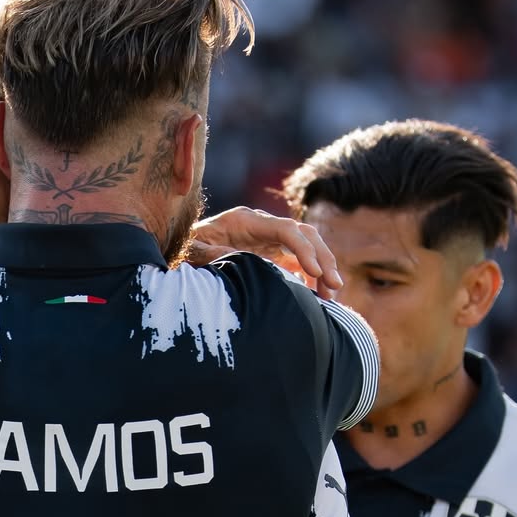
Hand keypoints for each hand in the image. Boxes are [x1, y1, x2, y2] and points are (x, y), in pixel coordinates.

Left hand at [183, 206, 342, 298]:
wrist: (183, 246)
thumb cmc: (186, 247)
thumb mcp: (193, 251)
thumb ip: (211, 254)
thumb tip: (235, 260)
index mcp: (245, 221)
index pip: (285, 229)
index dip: (303, 249)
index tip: (314, 272)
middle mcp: (261, 226)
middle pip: (304, 234)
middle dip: (322, 258)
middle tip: (333, 286)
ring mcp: (268, 238)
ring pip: (306, 247)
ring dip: (321, 268)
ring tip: (330, 295)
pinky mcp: (270, 252)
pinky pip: (296, 261)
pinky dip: (309, 276)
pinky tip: (315, 295)